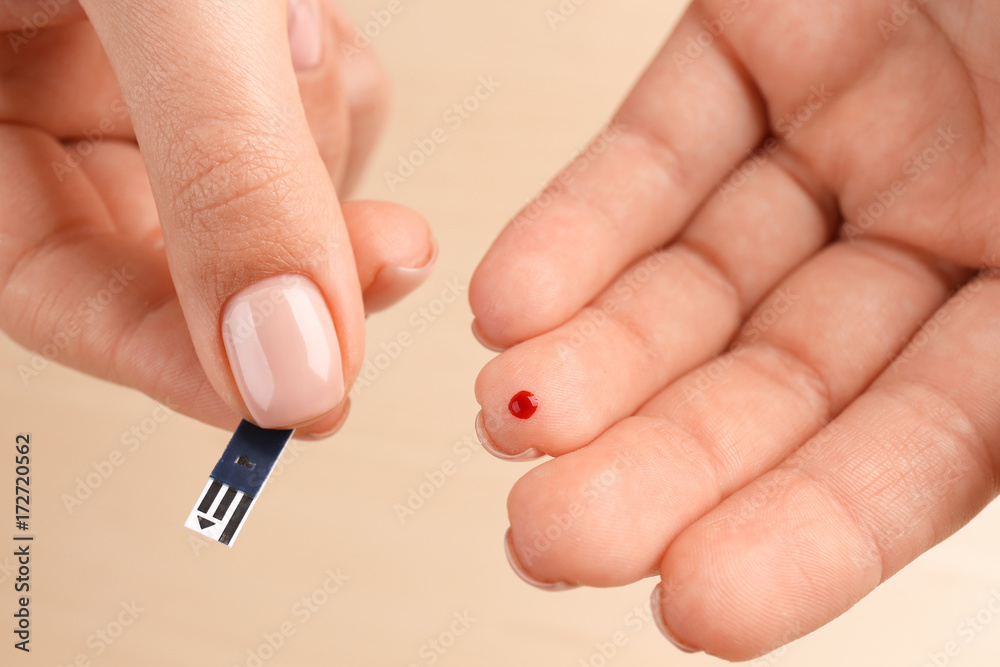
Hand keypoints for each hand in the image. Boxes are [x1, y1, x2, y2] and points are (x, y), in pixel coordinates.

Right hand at [0, 0, 434, 435]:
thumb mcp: (166, 1)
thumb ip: (221, 170)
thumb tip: (286, 367)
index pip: (52, 290)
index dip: (173, 364)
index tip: (291, 405)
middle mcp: (57, 94)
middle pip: (177, 247)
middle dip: (295, 258)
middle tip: (390, 257)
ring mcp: (141, 68)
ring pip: (258, 177)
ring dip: (314, 137)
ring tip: (300, 37)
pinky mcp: (222, 37)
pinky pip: (295, 104)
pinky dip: (329, 84)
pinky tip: (314, 32)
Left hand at [470, 0, 998, 658]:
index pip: (914, 457)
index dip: (806, 540)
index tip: (693, 609)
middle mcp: (949, 231)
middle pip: (777, 386)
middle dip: (662, 465)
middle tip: (550, 538)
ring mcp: (848, 137)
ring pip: (697, 282)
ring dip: (594, 359)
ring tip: (507, 420)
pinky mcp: (761, 40)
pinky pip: (656, 154)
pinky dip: (580, 229)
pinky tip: (510, 302)